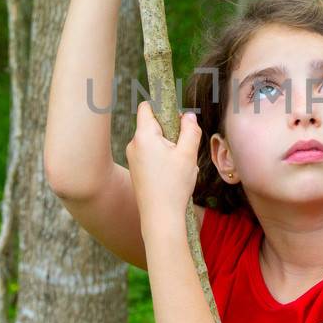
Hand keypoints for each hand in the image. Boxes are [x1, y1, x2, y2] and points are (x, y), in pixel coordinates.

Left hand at [126, 99, 199, 229]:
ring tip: (180, 164)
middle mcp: (133, 144)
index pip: (147, 107)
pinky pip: (150, 154)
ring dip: (168, 146)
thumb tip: (188, 115)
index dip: (163, 106)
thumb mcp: (188, 154)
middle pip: (152, 124)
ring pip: (153, 141)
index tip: (177, 116)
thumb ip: (190, 130)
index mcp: (144, 136)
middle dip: (170, 130)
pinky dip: (162, 157)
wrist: (160, 217)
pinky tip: (173, 174)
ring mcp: (132, 158)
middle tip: (184, 146)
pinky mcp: (135, 169)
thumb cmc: (173, 185)